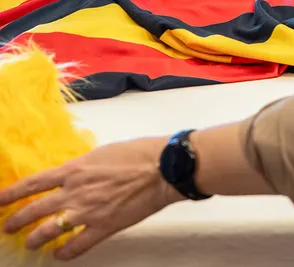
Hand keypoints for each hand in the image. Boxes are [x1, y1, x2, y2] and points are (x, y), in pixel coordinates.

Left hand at [0, 137, 180, 260]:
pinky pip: (76, 245)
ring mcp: (87, 211)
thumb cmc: (138, 154)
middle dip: (17, 220)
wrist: (163, 168)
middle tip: (8, 227)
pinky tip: (60, 255)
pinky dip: (65, 253)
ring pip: (50, 229)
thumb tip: (73, 176)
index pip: (33, 183)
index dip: (11, 193)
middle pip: (35, 209)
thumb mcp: (102, 153)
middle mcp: (74, 192)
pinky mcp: (104, 226)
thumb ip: (83, 167)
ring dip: (35, 238)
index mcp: (74, 169)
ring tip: (29, 243)